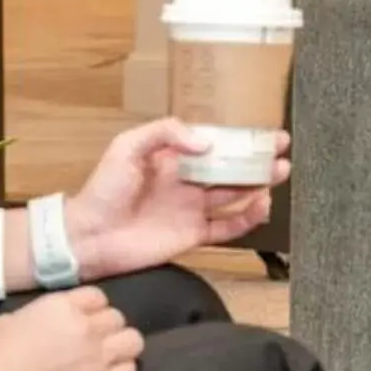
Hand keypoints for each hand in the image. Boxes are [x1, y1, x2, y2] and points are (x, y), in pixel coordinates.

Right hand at [0, 288, 140, 370]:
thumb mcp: (12, 320)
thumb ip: (44, 315)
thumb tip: (56, 323)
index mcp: (61, 305)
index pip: (97, 297)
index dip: (90, 310)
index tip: (80, 322)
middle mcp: (85, 327)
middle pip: (117, 318)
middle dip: (105, 329)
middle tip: (89, 344)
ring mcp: (96, 357)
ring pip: (133, 341)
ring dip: (120, 348)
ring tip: (102, 359)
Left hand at [64, 116, 286, 279]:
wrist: (88, 236)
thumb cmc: (103, 190)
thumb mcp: (127, 147)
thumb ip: (166, 133)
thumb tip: (206, 142)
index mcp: (173, 159)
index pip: (215, 145)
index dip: (241, 139)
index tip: (266, 134)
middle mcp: (187, 183)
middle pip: (231, 170)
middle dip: (257, 161)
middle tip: (282, 154)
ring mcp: (191, 210)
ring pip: (234, 196)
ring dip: (258, 186)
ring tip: (279, 174)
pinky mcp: (193, 236)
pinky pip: (226, 228)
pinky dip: (246, 219)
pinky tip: (261, 207)